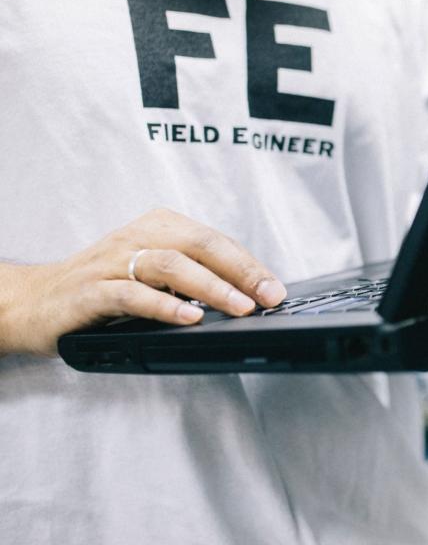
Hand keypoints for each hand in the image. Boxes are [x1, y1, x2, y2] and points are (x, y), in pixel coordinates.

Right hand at [0, 208, 285, 356]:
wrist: (34, 300)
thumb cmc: (102, 285)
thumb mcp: (152, 270)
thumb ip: (194, 274)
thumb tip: (249, 292)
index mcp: (159, 226)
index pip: (215, 241)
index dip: (249, 265)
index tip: (276, 289)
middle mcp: (138, 236)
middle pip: (200, 245)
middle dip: (240, 271)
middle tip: (267, 297)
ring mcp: (113, 262)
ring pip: (171, 265)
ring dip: (210, 287)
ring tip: (238, 308)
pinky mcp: (91, 291)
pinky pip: (133, 295)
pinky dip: (164, 306)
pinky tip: (189, 318)